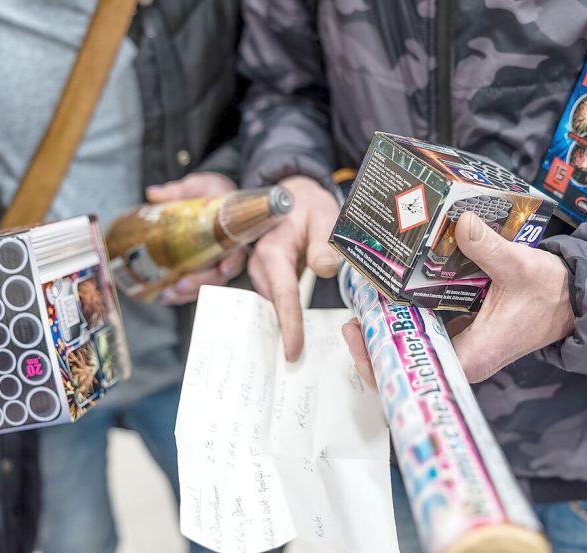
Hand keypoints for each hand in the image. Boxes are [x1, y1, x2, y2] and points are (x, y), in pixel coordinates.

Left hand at [145, 172, 246, 304]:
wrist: (214, 197)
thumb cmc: (212, 191)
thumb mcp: (198, 186)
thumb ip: (178, 191)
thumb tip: (153, 193)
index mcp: (232, 231)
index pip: (238, 251)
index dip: (232, 262)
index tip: (224, 269)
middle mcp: (227, 252)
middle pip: (219, 275)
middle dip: (201, 283)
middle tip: (181, 285)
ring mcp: (215, 263)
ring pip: (206, 285)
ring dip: (187, 293)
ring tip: (167, 295)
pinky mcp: (202, 269)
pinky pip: (195, 286)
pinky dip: (180, 294)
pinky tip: (163, 296)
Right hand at [248, 175, 340, 360]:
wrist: (292, 196)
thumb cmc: (308, 206)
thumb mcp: (323, 217)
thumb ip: (324, 243)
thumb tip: (325, 270)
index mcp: (273, 251)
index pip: (283, 294)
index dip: (289, 325)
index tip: (293, 351)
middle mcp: (261, 266)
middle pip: (275, 306)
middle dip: (286, 333)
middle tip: (300, 363)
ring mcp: (261, 274)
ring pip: (275, 306)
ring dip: (287, 325)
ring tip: (300, 353)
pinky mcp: (267, 279)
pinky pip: (276, 301)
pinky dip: (286, 316)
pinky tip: (298, 334)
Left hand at [342, 211, 574, 384]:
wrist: (571, 297)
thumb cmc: (550, 292)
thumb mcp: (522, 265)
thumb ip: (490, 247)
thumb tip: (462, 223)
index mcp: (475, 356)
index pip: (418, 372)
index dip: (382, 363)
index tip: (358, 337)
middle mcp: (463, 358)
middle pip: (408, 364)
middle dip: (375, 346)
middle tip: (352, 319)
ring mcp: (461, 346)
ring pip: (414, 348)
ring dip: (388, 331)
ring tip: (362, 306)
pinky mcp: (461, 333)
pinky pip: (426, 332)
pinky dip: (407, 318)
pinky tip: (389, 297)